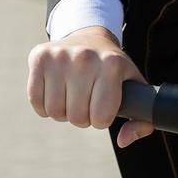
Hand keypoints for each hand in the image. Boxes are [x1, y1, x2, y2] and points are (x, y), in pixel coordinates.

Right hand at [24, 27, 153, 148]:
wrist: (90, 37)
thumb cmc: (114, 70)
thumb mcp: (134, 88)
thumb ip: (142, 120)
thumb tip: (123, 140)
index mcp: (112, 64)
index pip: (101, 117)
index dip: (102, 119)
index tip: (104, 106)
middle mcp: (85, 57)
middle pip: (76, 117)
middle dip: (82, 116)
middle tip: (87, 101)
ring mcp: (60, 55)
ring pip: (54, 112)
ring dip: (63, 111)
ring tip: (72, 95)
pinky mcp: (39, 56)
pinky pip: (36, 101)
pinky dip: (44, 105)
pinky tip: (56, 90)